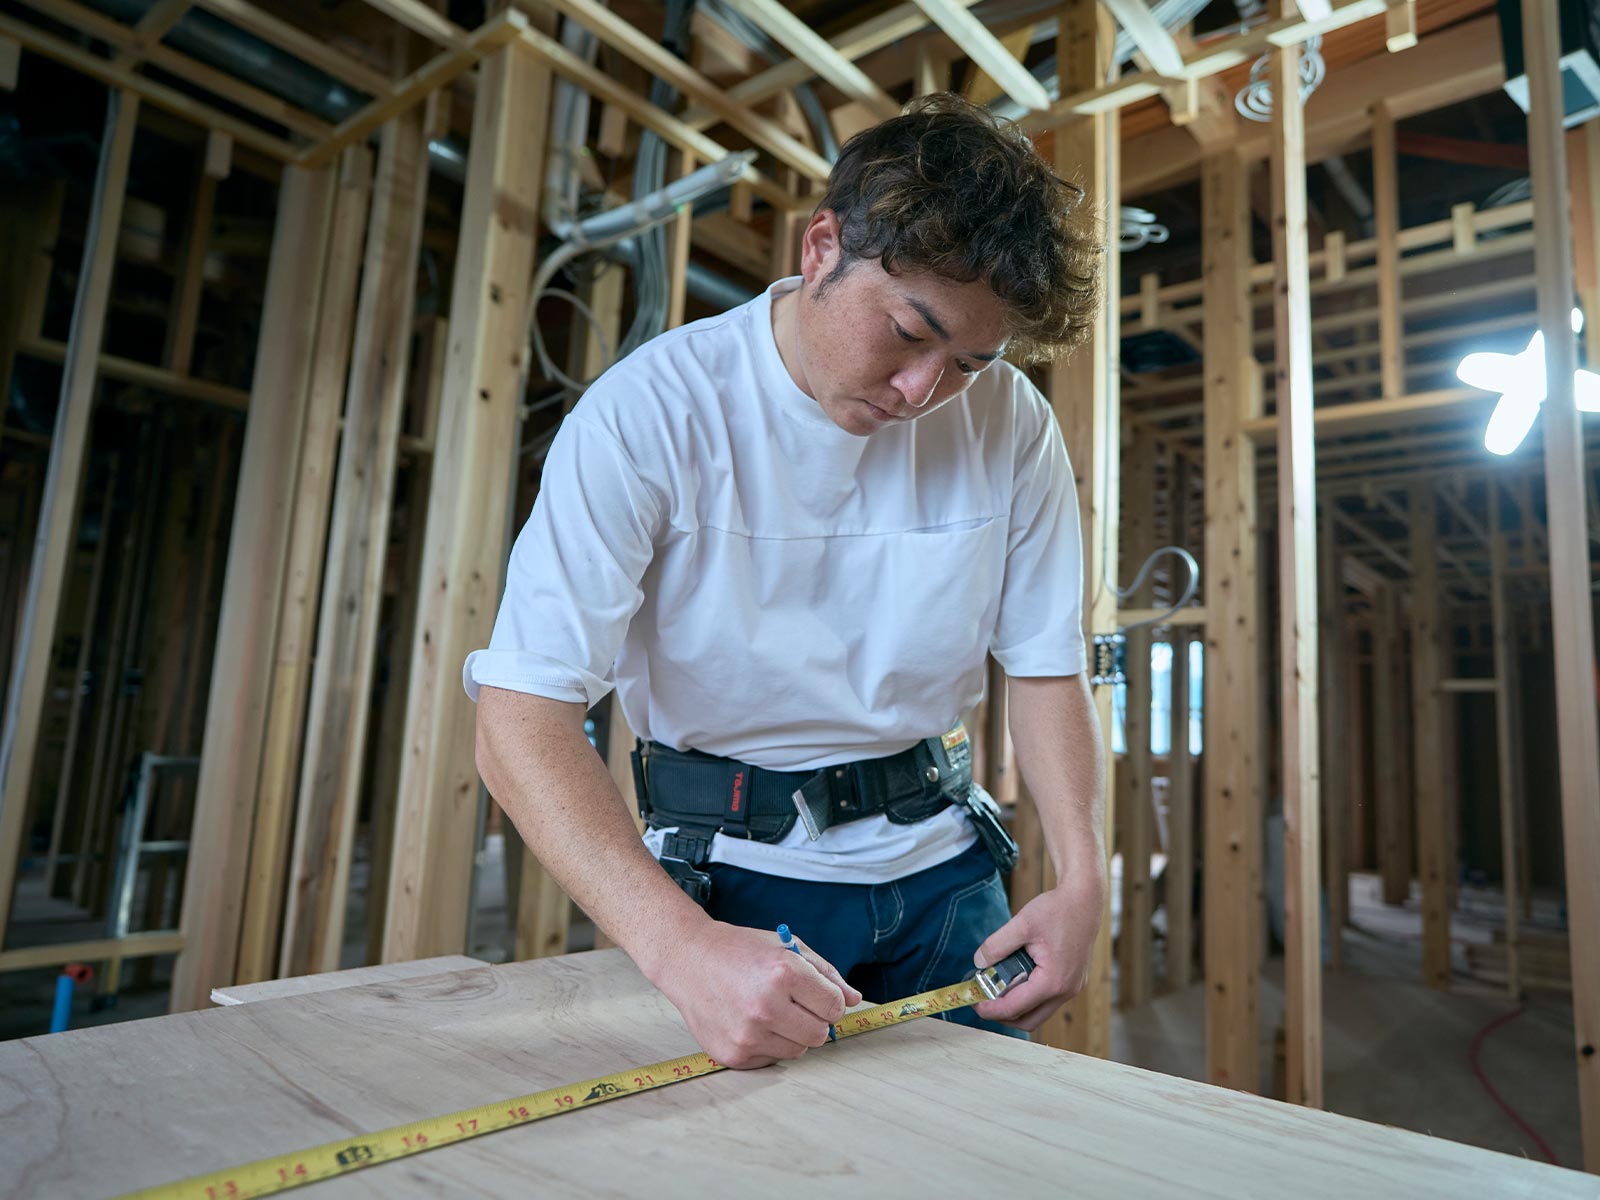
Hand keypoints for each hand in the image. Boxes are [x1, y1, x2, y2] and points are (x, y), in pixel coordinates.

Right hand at [649, 922, 862, 1068]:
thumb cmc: (740, 950)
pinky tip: (750, 1022)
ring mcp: (748, 1034)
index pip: (834, 1006)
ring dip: (792, 1034)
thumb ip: (825, 972)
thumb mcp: (787, 946)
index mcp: (783, 973)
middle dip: (814, 1020)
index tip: (816, 995)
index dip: (829, 1000)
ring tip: (769, 1011)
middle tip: (795, 1005)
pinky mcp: (734, 1055)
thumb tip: (853, 1000)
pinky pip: (772, 1059)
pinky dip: (768, 1044)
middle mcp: (766, 1006)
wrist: (688, 960)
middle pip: (820, 1034)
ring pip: (798, 1050)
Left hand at [971, 877, 1104, 1031]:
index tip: (974, 1004)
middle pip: (1029, 1020)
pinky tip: (1015, 979)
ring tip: (996, 989)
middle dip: (1003, 1015)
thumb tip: (979, 963)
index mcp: (1053, 981)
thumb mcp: (1021, 924)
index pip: (1016, 1008)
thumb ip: (997, 945)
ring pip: (1039, 1012)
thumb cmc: (1057, 910)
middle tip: (983, 1001)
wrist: (1084, 900)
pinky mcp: (1073, 982)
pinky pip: (1048, 1000)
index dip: (991, 1010)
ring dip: (1017, 1007)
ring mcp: (1072, 988)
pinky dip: (1029, 997)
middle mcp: (1065, 991)